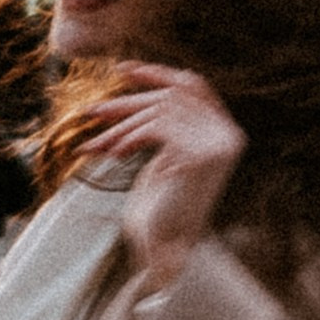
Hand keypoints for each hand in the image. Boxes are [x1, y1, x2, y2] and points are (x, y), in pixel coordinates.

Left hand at [83, 63, 245, 292]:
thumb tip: (140, 83)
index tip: (122, 69)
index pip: (193, 84)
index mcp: (225, 131)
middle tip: (90, 112)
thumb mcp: (163, 155)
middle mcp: (229, 134)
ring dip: (123, 127)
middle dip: (126, 104)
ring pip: (159, 112)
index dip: (157, 73)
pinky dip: (131, 137)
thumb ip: (165, 123)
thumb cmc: (161, 206)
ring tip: (101, 147)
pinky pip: (156, 129)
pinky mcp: (200, 155)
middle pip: (170, 96)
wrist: (167, 249)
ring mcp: (218, 144)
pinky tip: (118, 155)